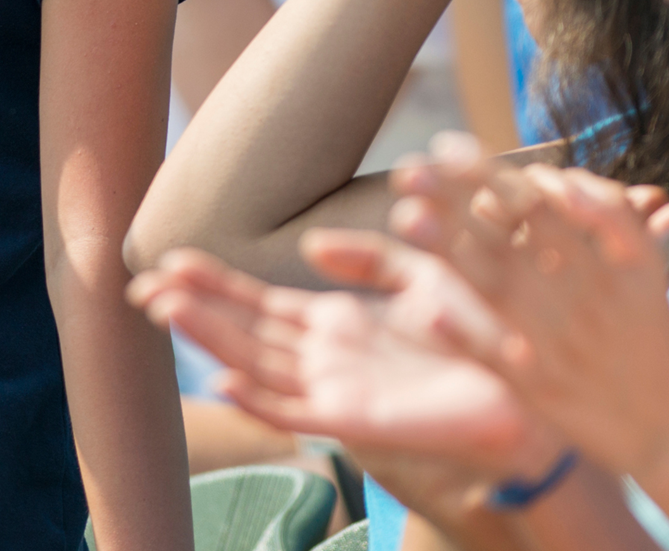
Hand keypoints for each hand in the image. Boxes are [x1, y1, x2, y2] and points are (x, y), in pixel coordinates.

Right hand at [130, 237, 565, 485]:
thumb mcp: (418, 274)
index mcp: (335, 324)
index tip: (167, 258)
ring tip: (164, 312)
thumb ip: (363, 257)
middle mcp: (324, 358)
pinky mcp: (358, 419)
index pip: (257, 303)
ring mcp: (335, 390)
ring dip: (211, 342)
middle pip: (242, 332)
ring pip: (256, 366)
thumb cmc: (480, 332)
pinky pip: (298, 412)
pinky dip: (261, 401)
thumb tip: (307, 247)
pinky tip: (226, 381)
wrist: (529, 386)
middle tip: (139, 284)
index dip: (211, 283)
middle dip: (192, 308)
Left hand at [388, 141, 668, 478]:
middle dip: (455, 199)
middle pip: (505, 235)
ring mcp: (551, 340)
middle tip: (409, 168)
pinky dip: (466, 332)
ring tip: (406, 218)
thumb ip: (613, 215)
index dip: (487, 175)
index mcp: (598, 261)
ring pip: (494, 287)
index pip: (534, 204)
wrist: (666, 425)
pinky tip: (429, 309)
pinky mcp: (536, 384)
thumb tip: (560, 176)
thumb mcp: (648, 268)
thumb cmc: (647, 334)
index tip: (444, 147)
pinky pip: (495, 355)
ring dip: (449, 251)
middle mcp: (572, 296)